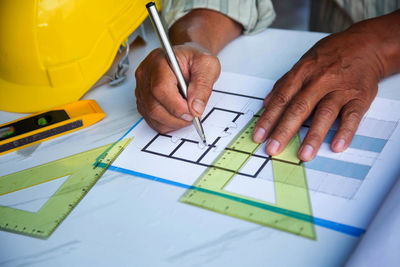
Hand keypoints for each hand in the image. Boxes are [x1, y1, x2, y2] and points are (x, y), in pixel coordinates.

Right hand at [135, 43, 219, 132]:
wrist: (186, 59)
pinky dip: (167, 123)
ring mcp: (141, 88)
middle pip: (154, 106)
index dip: (177, 106)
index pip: (160, 89)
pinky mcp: (142, 100)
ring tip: (187, 114)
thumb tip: (195, 108)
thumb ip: (203, 85)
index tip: (193, 111)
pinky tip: (178, 116)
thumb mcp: (207, 65)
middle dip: (177, 118)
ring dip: (173, 122)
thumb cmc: (194, 59)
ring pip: (152, 116)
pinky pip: (151, 120)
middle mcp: (145, 75)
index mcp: (159, 61)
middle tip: (193, 116)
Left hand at [253, 25, 385, 160]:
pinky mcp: (360, 96)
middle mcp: (320, 80)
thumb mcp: (304, 62)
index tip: (258, 135)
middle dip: (284, 130)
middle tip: (273, 149)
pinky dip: (345, 131)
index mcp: (302, 72)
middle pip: (299, 108)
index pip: (282, 98)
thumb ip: (284, 83)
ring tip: (304, 154)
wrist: (368, 44)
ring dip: (314, 136)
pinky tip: (337, 146)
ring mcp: (341, 89)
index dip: (268, 118)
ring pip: (325, 113)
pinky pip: (352, 116)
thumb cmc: (332, 54)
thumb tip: (266, 102)